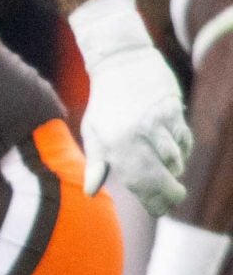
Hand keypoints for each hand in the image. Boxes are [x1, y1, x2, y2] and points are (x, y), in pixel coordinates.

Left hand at [78, 41, 191, 215]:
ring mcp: (157, 123)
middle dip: (170, 193)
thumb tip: (90, 192)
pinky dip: (182, 151)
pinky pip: (183, 140)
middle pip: (161, 175)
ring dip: (174, 170)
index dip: (152, 201)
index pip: (138, 182)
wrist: (123, 64)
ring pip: (175, 158)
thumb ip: (96, 163)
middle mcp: (137, 136)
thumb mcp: (93, 132)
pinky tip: (174, 151)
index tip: (159, 211)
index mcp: (114, 144)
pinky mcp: (173, 112)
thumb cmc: (105, 103)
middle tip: (174, 199)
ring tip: (168, 171)